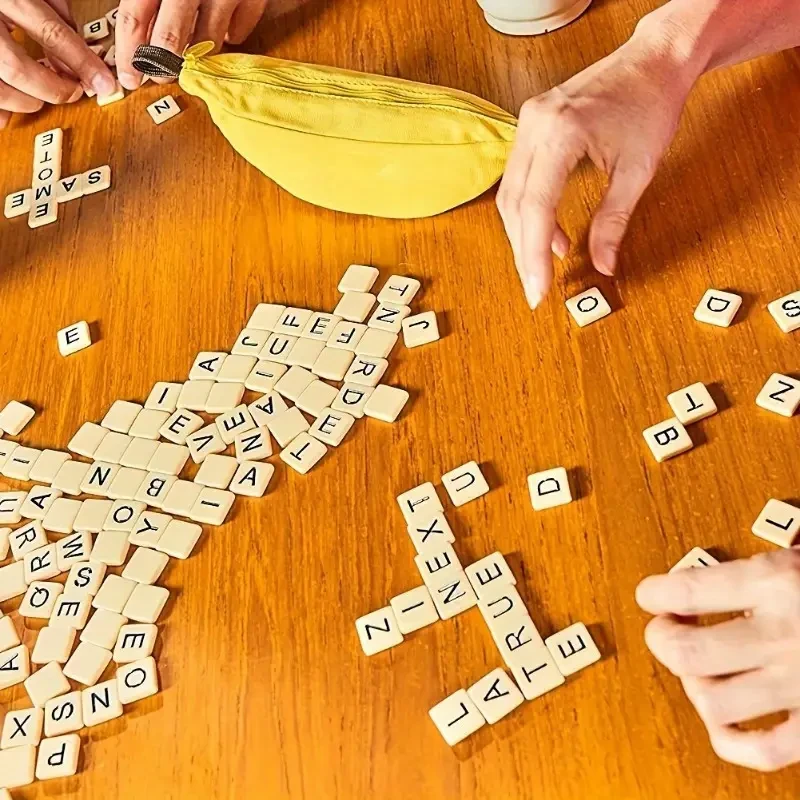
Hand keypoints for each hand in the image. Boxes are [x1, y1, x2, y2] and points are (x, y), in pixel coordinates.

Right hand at [0, 0, 116, 128]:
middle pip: (17, 68)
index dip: (82, 63)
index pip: (51, 34)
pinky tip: (8, 115)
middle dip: (51, 89)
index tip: (103, 83)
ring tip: (38, 100)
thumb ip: (52, 6)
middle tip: (72, 93)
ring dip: (24, 102)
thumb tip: (78, 40)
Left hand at [115, 0, 268, 89]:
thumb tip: (129, 20)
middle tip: (158, 75)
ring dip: (196, 55)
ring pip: (207, 42)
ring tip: (189, 56)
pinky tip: (221, 31)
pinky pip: (239, 30)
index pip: (134, 17)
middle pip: (170, 37)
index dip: (128, 52)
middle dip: (162, 64)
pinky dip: (229, 36)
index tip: (128, 77)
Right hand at [496, 21, 700, 307]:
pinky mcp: (530, 125)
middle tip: (537, 285)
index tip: (538, 288)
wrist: (654, 59)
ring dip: (524, 233)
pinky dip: (530, 210)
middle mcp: (535, 124)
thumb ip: (615, 221)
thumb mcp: (638, 170)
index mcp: (562, 132)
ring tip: (546, 262)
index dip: (533, 254)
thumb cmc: (652, 104)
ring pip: (510, 193)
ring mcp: (528, 122)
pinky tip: (551, 233)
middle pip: (514, 204)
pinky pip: (518, 177)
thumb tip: (604, 264)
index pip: (536, 207)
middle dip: (524, 250)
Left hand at [637, 550, 799, 770]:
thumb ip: (776, 560)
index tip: (649, 596)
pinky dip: (731, 739)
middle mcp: (783, 636)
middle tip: (665, 631)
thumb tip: (728, 572)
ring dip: (694, 687)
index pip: (685, 591)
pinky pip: (760, 750)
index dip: (654, 595)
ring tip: (699, 671)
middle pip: (685, 652)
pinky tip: (726, 719)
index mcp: (779, 581)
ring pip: (712, 702)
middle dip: (662, 641)